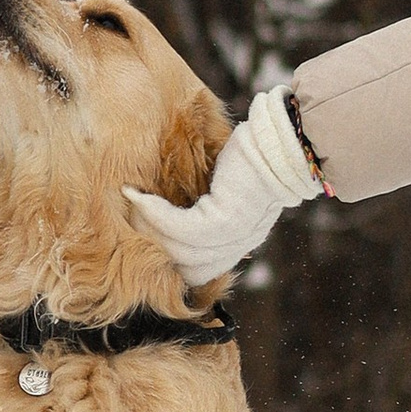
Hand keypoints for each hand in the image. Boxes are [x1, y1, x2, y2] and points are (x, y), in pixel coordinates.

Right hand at [124, 86, 321, 284]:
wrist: (283, 140)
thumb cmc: (252, 154)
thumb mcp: (223, 188)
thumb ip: (201, 206)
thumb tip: (161, 207)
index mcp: (238, 243)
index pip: (196, 271)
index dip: (166, 258)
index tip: (140, 234)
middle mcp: (239, 246)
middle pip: (184, 268)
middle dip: (151, 245)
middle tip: (127, 218)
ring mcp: (234, 236)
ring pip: (178, 251)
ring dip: (147, 228)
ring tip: (130, 203)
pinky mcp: (226, 220)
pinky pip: (180, 228)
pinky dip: (154, 213)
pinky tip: (137, 195)